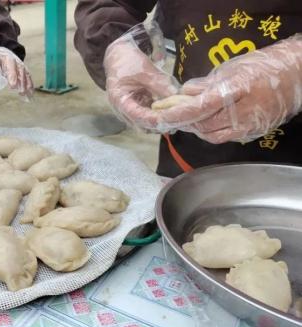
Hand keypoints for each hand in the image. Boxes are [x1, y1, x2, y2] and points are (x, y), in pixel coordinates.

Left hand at [0, 47, 33, 97]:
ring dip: (23, 81)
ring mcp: (16, 61)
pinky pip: (27, 74)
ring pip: (21, 69)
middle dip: (12, 74)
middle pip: (11, 63)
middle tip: (12, 86)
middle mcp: (6, 56)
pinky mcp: (22, 67)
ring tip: (22, 92)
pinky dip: (29, 84)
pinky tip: (29, 93)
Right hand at [103, 26, 177, 129]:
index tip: (171, 118)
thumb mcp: (145, 70)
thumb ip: (160, 84)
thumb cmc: (127, 60)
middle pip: (141, 124)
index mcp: (120, 101)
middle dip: (159, 124)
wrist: (118, 54)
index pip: (138, 117)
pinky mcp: (135, 105)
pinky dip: (158, 114)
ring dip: (159, 121)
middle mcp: (122, 109)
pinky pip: (147, 114)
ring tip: (176, 117)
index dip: (155, 119)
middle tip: (177, 120)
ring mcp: (129, 109)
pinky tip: (170, 111)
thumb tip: (177, 95)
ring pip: (145, 122)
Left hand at [157, 35, 301, 143]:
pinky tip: (204, 122)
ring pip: (211, 135)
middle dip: (182, 121)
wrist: (295, 76)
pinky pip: (223, 138)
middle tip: (167, 114)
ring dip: (194, 127)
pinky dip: (209, 131)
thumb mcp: (230, 68)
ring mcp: (249, 126)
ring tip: (185, 117)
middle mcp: (243, 112)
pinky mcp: (252, 134)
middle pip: (202, 124)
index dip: (177, 112)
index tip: (159, 113)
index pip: (199, 107)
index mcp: (236, 90)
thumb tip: (184, 93)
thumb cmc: (260, 67)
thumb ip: (206, 84)